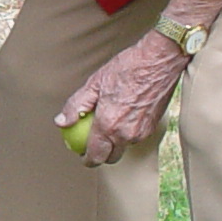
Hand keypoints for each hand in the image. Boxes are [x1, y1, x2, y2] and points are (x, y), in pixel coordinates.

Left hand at [59, 33, 188, 166]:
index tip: (82, 155)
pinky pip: (136, 137)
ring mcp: (142, 132)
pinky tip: (124, 116)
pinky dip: (128, 132)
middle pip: (111, 158)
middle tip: (93, 143)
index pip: (95, 156)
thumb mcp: (94, 83)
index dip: (87, 159)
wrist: (160, 60)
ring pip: (124, 147)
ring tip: (109, 123)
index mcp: (109, 125)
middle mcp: (126, 134)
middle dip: (101, 155)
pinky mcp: (154, 127)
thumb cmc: (128, 67)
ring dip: (115, 142)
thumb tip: (62, 122)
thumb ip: (76, 105)